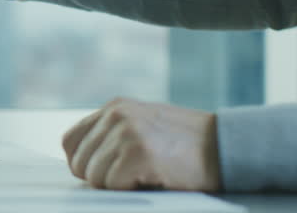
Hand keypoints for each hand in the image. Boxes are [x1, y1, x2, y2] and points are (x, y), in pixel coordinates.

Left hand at [61, 98, 220, 190]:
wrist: (227, 147)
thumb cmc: (186, 145)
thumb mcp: (143, 126)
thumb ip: (112, 136)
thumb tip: (81, 163)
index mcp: (114, 107)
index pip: (70, 141)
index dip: (82, 163)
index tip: (102, 173)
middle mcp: (116, 115)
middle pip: (80, 163)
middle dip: (101, 178)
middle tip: (133, 176)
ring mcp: (126, 132)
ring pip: (94, 176)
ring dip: (118, 184)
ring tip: (146, 174)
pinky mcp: (138, 153)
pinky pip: (113, 185)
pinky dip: (131, 189)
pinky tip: (154, 178)